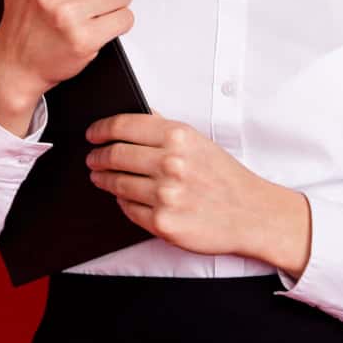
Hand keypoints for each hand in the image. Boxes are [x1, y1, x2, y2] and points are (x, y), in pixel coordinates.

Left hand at [85, 112, 284, 258]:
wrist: (250, 213)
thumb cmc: (225, 177)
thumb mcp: (199, 142)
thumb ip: (165, 129)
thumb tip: (135, 119)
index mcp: (178, 137)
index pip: (123, 126)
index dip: (100, 129)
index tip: (92, 134)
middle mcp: (170, 163)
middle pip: (114, 155)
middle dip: (98, 157)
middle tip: (93, 159)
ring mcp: (165, 195)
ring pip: (117, 184)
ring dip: (103, 180)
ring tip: (101, 177)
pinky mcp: (162, 222)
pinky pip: (128, 210)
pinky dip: (122, 203)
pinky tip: (124, 198)